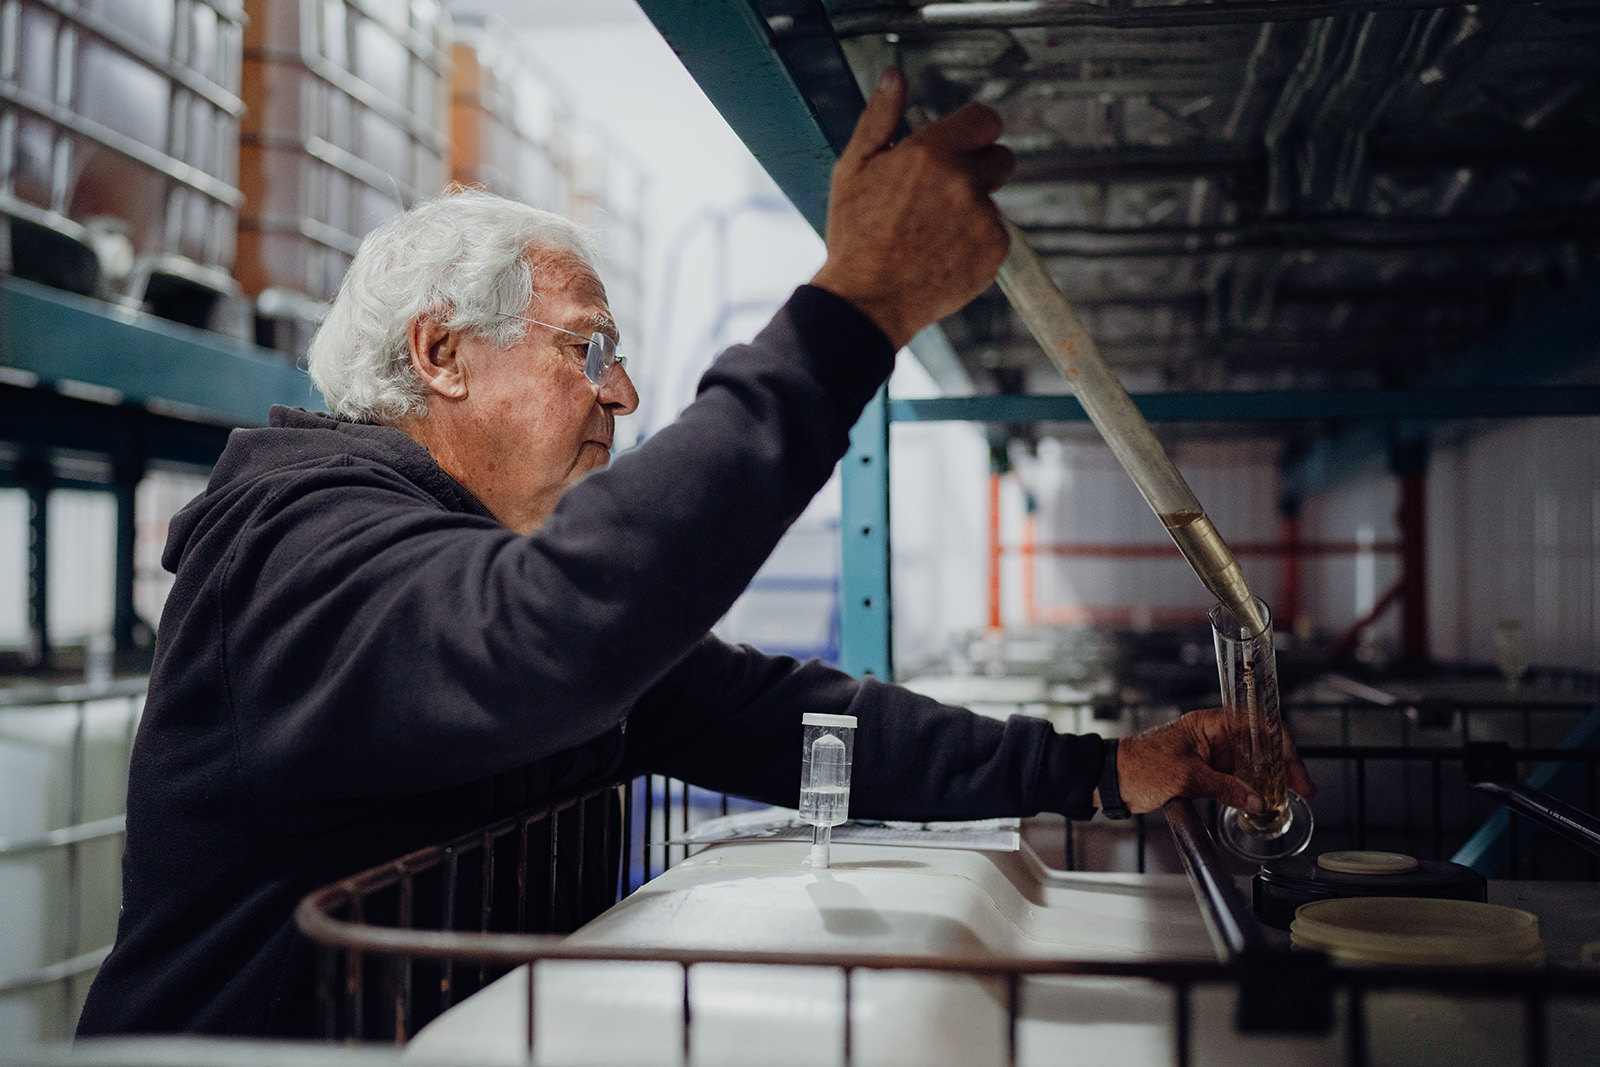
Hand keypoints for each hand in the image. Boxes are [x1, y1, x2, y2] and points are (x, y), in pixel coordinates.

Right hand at [809, 68, 1014, 348]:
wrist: (867, 301)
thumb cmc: (855, 237)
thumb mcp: (853, 170)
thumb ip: (880, 119)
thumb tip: (894, 79)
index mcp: (930, 153)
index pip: (984, 119)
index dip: (973, 131)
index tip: (962, 144)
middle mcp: (962, 181)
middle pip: (1000, 157)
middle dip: (979, 168)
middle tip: (944, 193)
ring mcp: (982, 217)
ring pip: (992, 199)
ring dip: (972, 209)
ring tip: (932, 232)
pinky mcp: (994, 250)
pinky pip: (996, 234)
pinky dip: (976, 241)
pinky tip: (943, 252)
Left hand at [1113, 707, 1316, 815]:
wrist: (1110, 780)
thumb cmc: (1138, 767)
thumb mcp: (1186, 778)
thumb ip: (1224, 788)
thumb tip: (1257, 800)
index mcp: (1208, 724)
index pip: (1257, 724)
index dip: (1281, 743)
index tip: (1295, 767)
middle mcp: (1212, 736)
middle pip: (1259, 744)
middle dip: (1283, 764)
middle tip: (1302, 788)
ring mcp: (1209, 754)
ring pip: (1250, 762)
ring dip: (1270, 778)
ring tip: (1290, 796)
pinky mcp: (1203, 772)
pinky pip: (1236, 777)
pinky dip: (1251, 789)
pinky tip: (1263, 801)